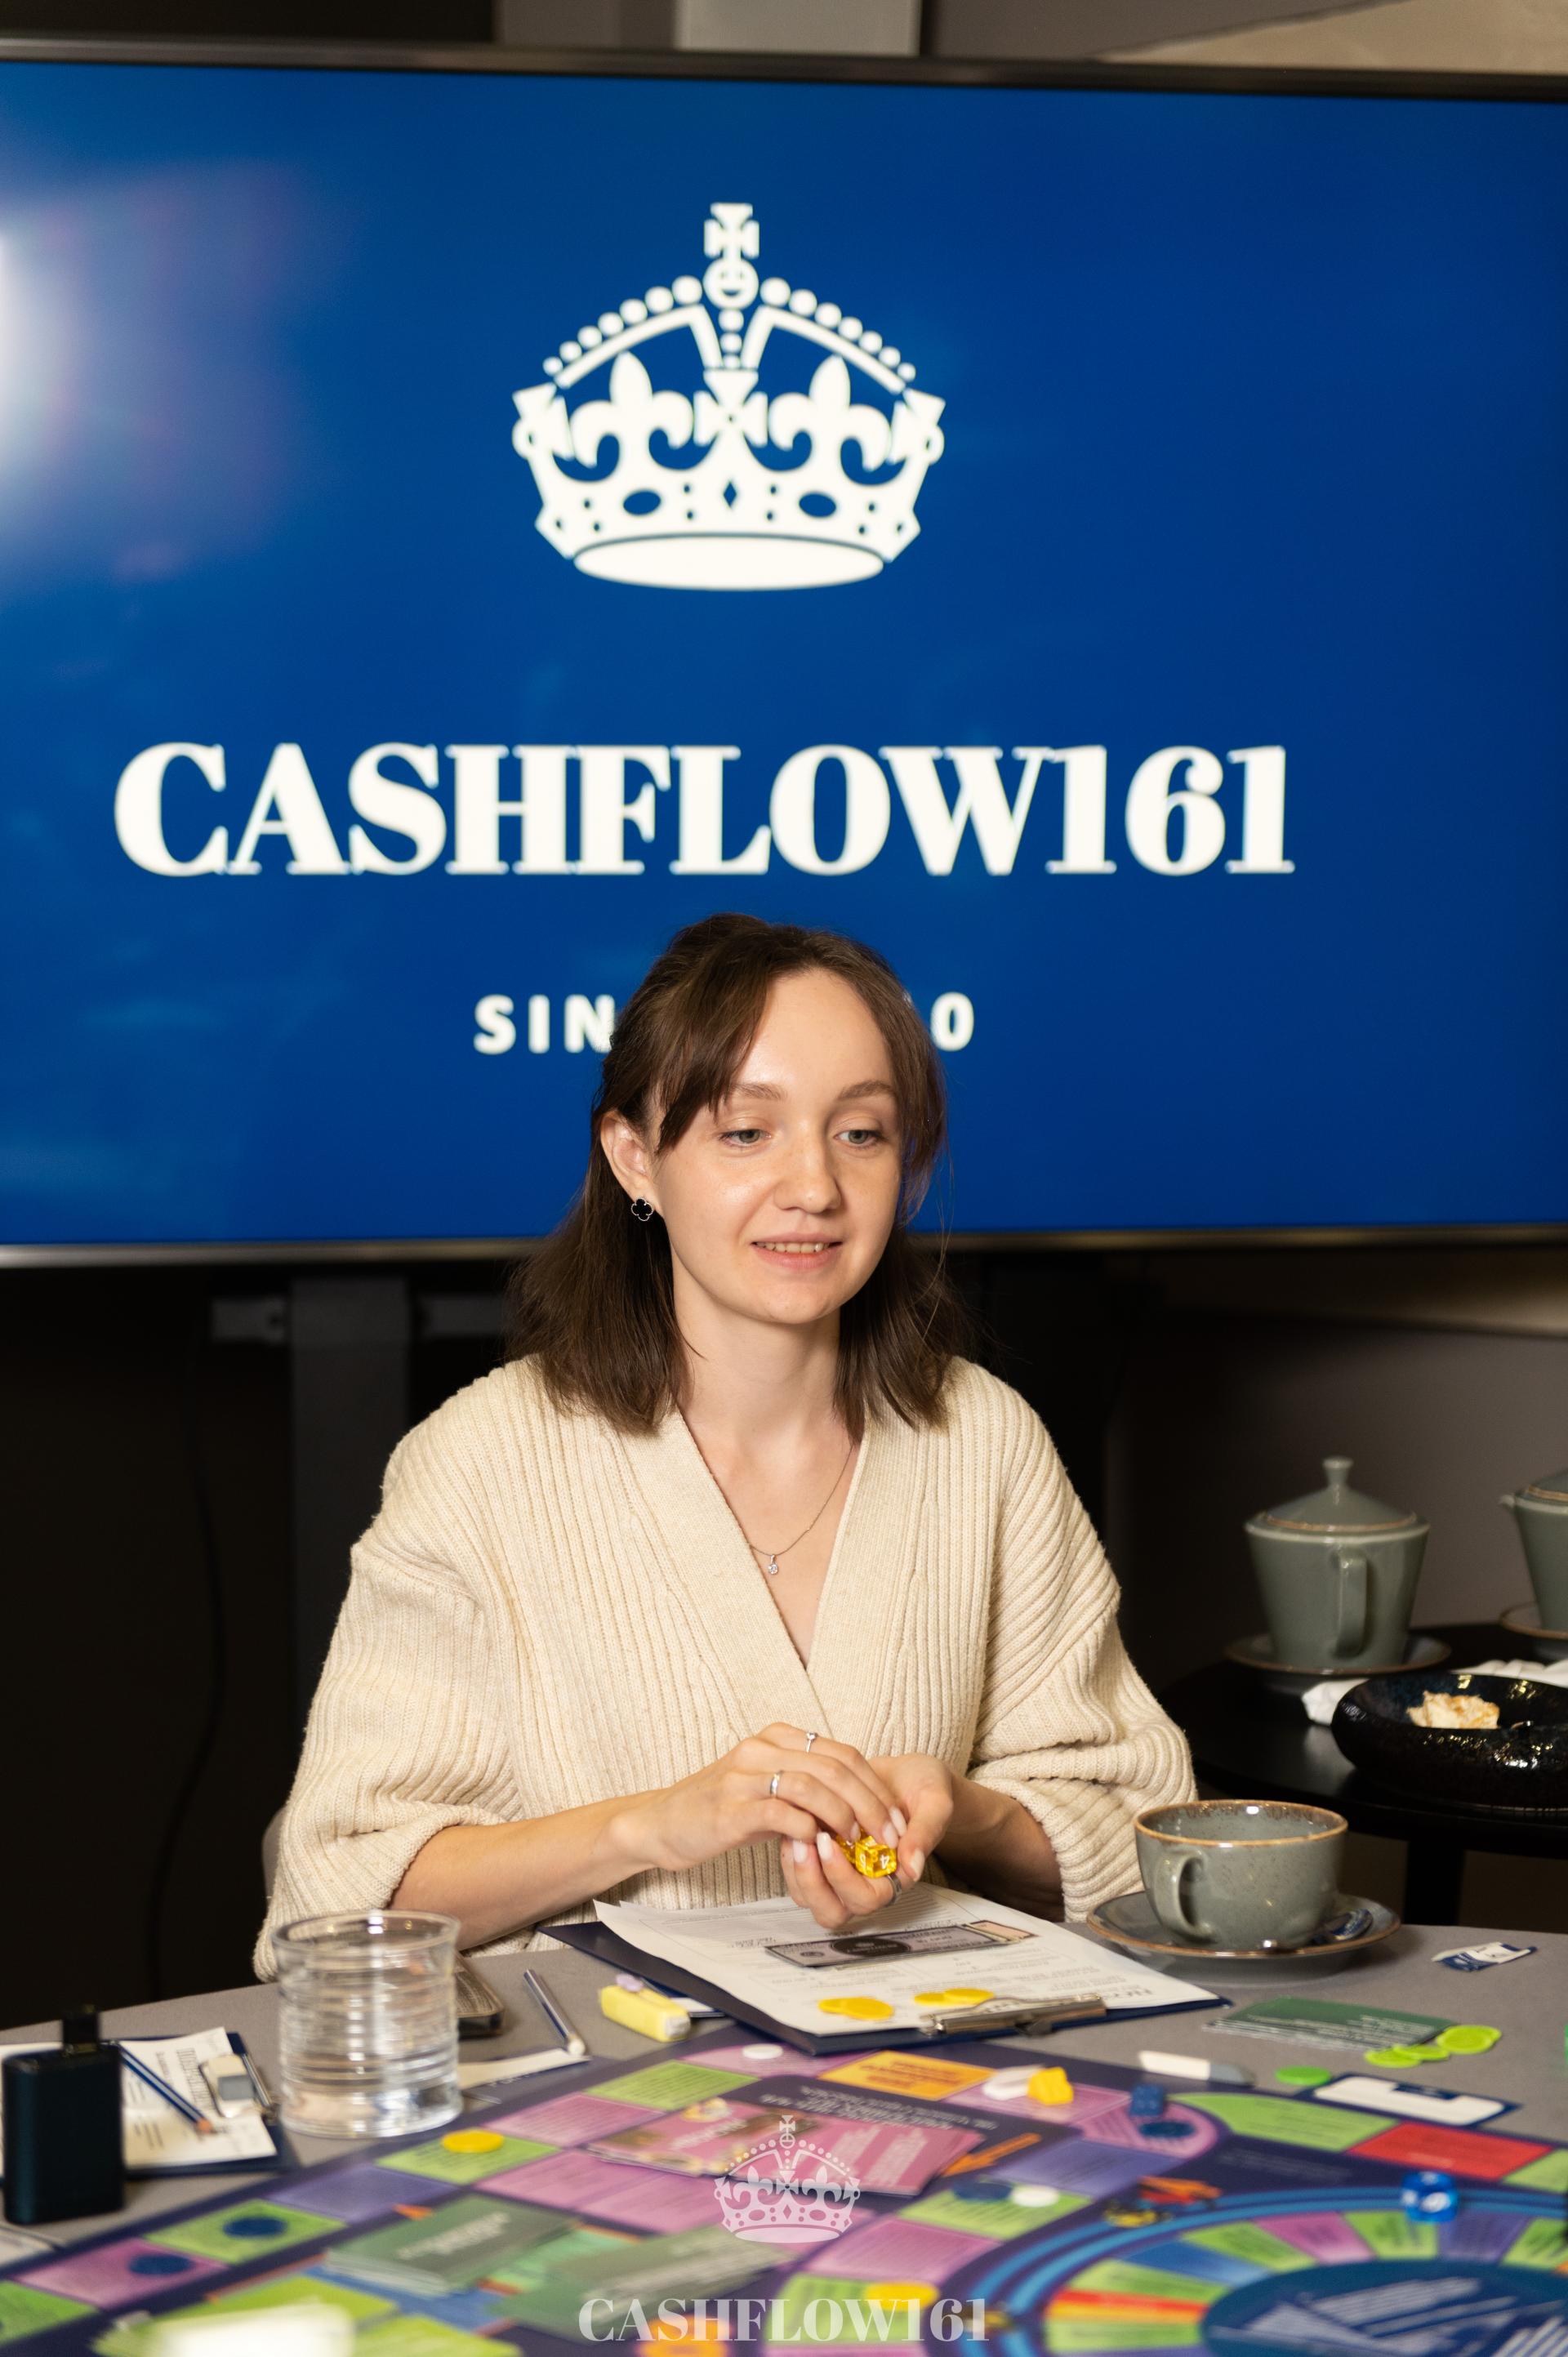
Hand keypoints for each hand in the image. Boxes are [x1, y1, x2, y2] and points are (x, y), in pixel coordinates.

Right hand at [619, 1724, 903, 1878]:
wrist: (661, 1823)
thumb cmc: (719, 1809)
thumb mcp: (766, 1787)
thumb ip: (805, 1789)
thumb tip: (856, 1809)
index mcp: (775, 1737)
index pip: (843, 1753)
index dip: (876, 1787)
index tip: (896, 1819)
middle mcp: (761, 1748)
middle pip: (835, 1767)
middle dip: (871, 1804)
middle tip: (890, 1837)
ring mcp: (744, 1776)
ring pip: (813, 1786)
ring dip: (845, 1818)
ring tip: (860, 1845)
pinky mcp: (730, 1809)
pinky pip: (781, 1813)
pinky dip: (809, 1831)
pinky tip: (821, 1847)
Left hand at [777, 1750, 954, 1931]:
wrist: (903, 1773)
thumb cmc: (924, 1788)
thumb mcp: (935, 1803)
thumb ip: (925, 1832)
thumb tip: (912, 1866)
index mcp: (894, 1877)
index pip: (866, 1899)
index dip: (843, 1878)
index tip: (828, 1842)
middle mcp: (865, 1882)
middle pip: (832, 1910)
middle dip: (812, 1880)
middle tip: (803, 1842)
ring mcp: (840, 1871)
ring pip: (809, 1897)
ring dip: (797, 1869)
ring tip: (792, 1832)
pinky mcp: (821, 1856)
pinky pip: (797, 1872)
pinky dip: (789, 1852)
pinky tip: (791, 1821)